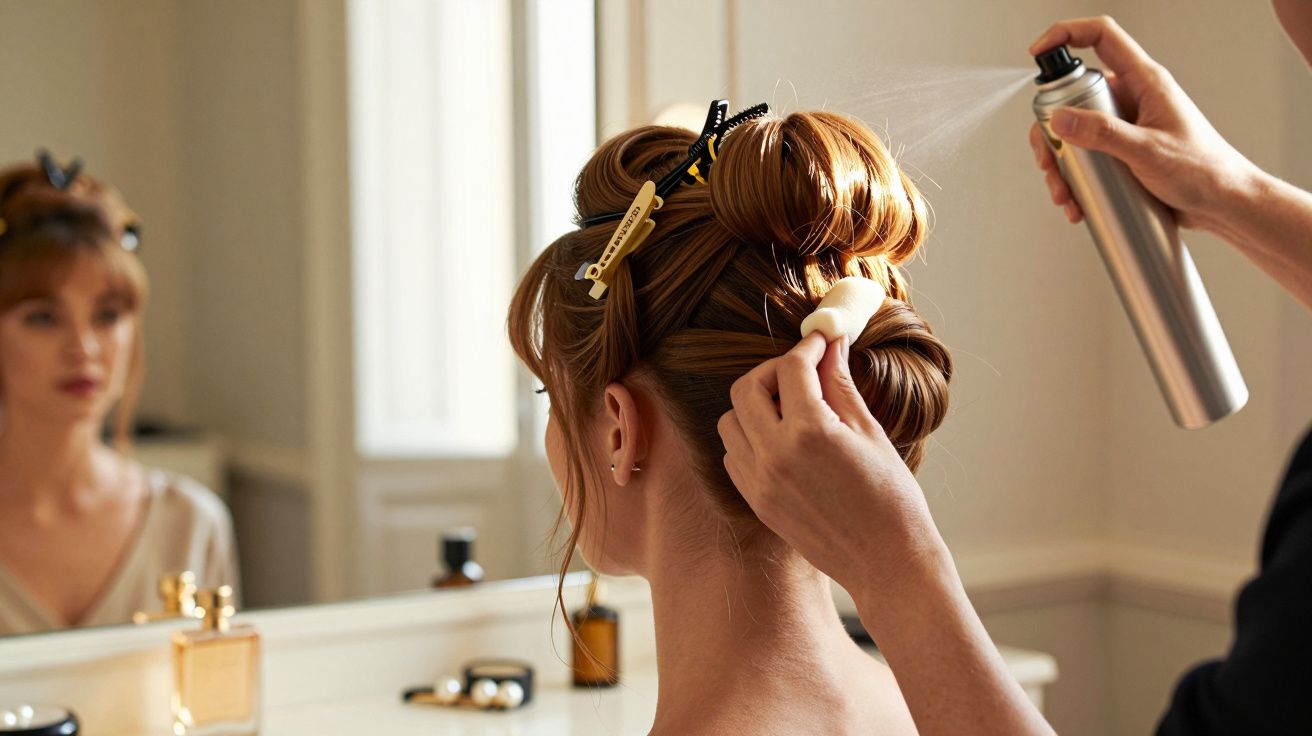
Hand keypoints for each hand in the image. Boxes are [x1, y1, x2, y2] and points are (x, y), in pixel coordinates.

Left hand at [717, 332, 945, 592]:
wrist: (887, 562)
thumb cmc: (891, 498)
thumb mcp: (869, 431)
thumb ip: (840, 384)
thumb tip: (831, 343)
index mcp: (809, 433)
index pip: (791, 368)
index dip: (808, 347)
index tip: (821, 341)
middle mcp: (774, 455)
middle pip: (746, 388)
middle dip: (772, 371)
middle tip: (802, 371)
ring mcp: (758, 482)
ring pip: (730, 421)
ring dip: (754, 405)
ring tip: (792, 409)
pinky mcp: (755, 502)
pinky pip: (732, 454)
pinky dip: (748, 437)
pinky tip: (781, 440)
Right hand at [1028, 16, 1259, 233]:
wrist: (1223, 204)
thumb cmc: (1203, 171)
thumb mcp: (1148, 151)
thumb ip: (1103, 133)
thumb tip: (1059, 118)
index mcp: (1144, 81)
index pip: (1102, 37)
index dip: (1066, 34)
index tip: (1036, 52)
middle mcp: (1130, 98)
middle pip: (1073, 95)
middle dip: (1050, 130)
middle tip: (1047, 158)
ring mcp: (1124, 126)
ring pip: (1073, 132)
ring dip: (1059, 163)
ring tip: (1063, 194)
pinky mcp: (1121, 152)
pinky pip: (1084, 157)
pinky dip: (1072, 179)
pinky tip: (1075, 203)